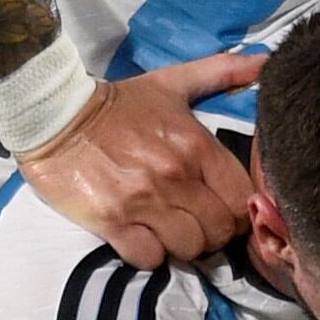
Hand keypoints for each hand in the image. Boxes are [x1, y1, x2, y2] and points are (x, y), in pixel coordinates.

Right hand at [19, 51, 262, 267]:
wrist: (54, 115)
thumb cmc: (118, 103)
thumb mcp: (171, 83)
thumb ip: (221, 72)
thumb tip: (266, 62)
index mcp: (195, 145)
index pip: (242, 198)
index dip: (238, 210)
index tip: (224, 208)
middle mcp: (175, 176)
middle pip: (219, 231)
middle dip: (213, 233)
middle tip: (197, 223)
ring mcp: (144, 202)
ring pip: (188, 249)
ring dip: (182, 245)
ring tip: (169, 231)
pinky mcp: (112, 221)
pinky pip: (149, 258)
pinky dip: (149, 254)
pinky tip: (143, 237)